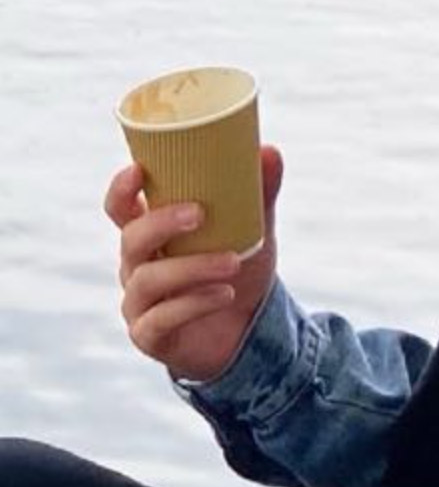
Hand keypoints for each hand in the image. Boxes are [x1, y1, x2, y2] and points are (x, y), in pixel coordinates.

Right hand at [105, 147, 282, 382]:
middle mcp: (137, 265)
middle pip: (131, 239)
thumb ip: (258, 193)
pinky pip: (163, 319)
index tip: (139, 169)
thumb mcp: (253, 228)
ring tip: (233, 261)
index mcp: (152, 233)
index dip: (121, 190)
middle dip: (161, 224)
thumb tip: (270, 150)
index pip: (120, 208)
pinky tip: (224, 293)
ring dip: (192, 267)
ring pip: (149, 280)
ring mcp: (139, 302)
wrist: (248, 328)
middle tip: (200, 214)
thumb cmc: (238, 266)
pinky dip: (195, 303)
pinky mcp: (150, 335)